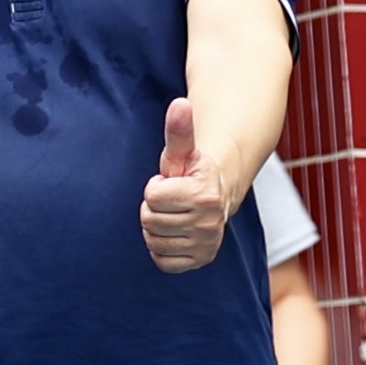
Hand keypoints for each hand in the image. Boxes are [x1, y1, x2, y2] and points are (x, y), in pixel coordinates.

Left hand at [138, 97, 233, 272]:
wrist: (216, 194)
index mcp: (204, 195)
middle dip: (155, 207)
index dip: (156, 187)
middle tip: (172, 201)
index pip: (152, 196)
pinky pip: (162, 261)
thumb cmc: (192, 171)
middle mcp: (209, 224)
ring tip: (174, 215)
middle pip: (149, 220)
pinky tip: (176, 234)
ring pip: (153, 241)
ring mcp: (207, 245)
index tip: (171, 183)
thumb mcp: (183, 152)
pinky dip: (162, 249)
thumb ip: (179, 130)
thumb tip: (180, 103)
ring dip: (157, 228)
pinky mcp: (200, 261)